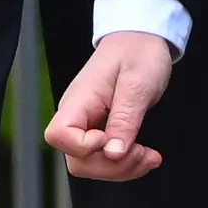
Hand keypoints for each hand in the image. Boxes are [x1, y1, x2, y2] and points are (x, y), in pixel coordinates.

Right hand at [46, 30, 179, 179]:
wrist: (141, 38)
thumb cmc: (138, 53)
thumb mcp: (138, 85)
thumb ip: (124, 120)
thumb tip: (112, 154)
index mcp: (79, 99)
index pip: (59, 135)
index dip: (84, 147)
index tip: (110, 138)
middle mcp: (76, 115)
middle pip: (77, 160)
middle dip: (111, 166)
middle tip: (143, 154)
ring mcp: (86, 124)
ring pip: (90, 165)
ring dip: (121, 169)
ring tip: (149, 156)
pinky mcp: (99, 130)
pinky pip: (103, 159)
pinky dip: (125, 164)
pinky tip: (144, 155)